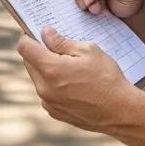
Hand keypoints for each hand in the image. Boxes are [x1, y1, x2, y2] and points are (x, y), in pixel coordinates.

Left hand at [17, 26, 134, 131]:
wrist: (119, 111)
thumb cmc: (107, 78)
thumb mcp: (88, 51)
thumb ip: (61, 42)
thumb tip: (45, 33)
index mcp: (50, 69)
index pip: (25, 48)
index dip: (27, 36)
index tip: (35, 32)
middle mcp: (44, 88)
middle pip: (29, 63)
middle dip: (38, 52)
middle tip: (56, 47)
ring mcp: (48, 102)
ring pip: (38, 78)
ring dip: (46, 69)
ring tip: (69, 67)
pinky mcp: (55, 112)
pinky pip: (46, 92)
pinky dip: (53, 85)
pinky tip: (73, 83)